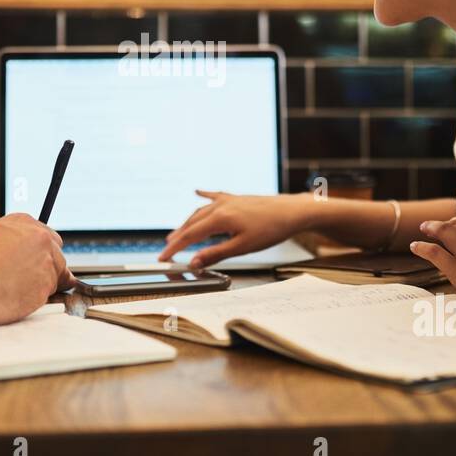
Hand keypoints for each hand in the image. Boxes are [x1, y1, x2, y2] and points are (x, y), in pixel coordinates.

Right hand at [0, 213, 74, 325]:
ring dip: (41, 285)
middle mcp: (40, 237)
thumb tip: (16, 254)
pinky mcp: (48, 284)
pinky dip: (37, 299)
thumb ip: (10, 241)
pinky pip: (50, 294)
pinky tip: (18, 299)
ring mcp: (47, 260)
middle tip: (26, 280)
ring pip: (56, 276)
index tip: (33, 263)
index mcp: (24, 222)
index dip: (40, 254)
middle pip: (57, 255)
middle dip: (46, 268)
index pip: (47, 237)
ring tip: (15, 291)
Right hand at [159, 190, 306, 267]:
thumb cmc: (271, 229)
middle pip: (192, 223)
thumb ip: (216, 254)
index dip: (174, 248)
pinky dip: (204, 197)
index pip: (190, 235)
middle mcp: (221, 206)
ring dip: (187, 223)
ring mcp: (228, 200)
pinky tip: (197, 192)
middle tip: (166, 250)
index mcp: (220, 218)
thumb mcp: (242, 247)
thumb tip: (193, 262)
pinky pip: (215, 197)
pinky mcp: (237, 199)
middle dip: (177, 237)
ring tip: (177, 233)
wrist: (292, 212)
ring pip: (201, 211)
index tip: (163, 258)